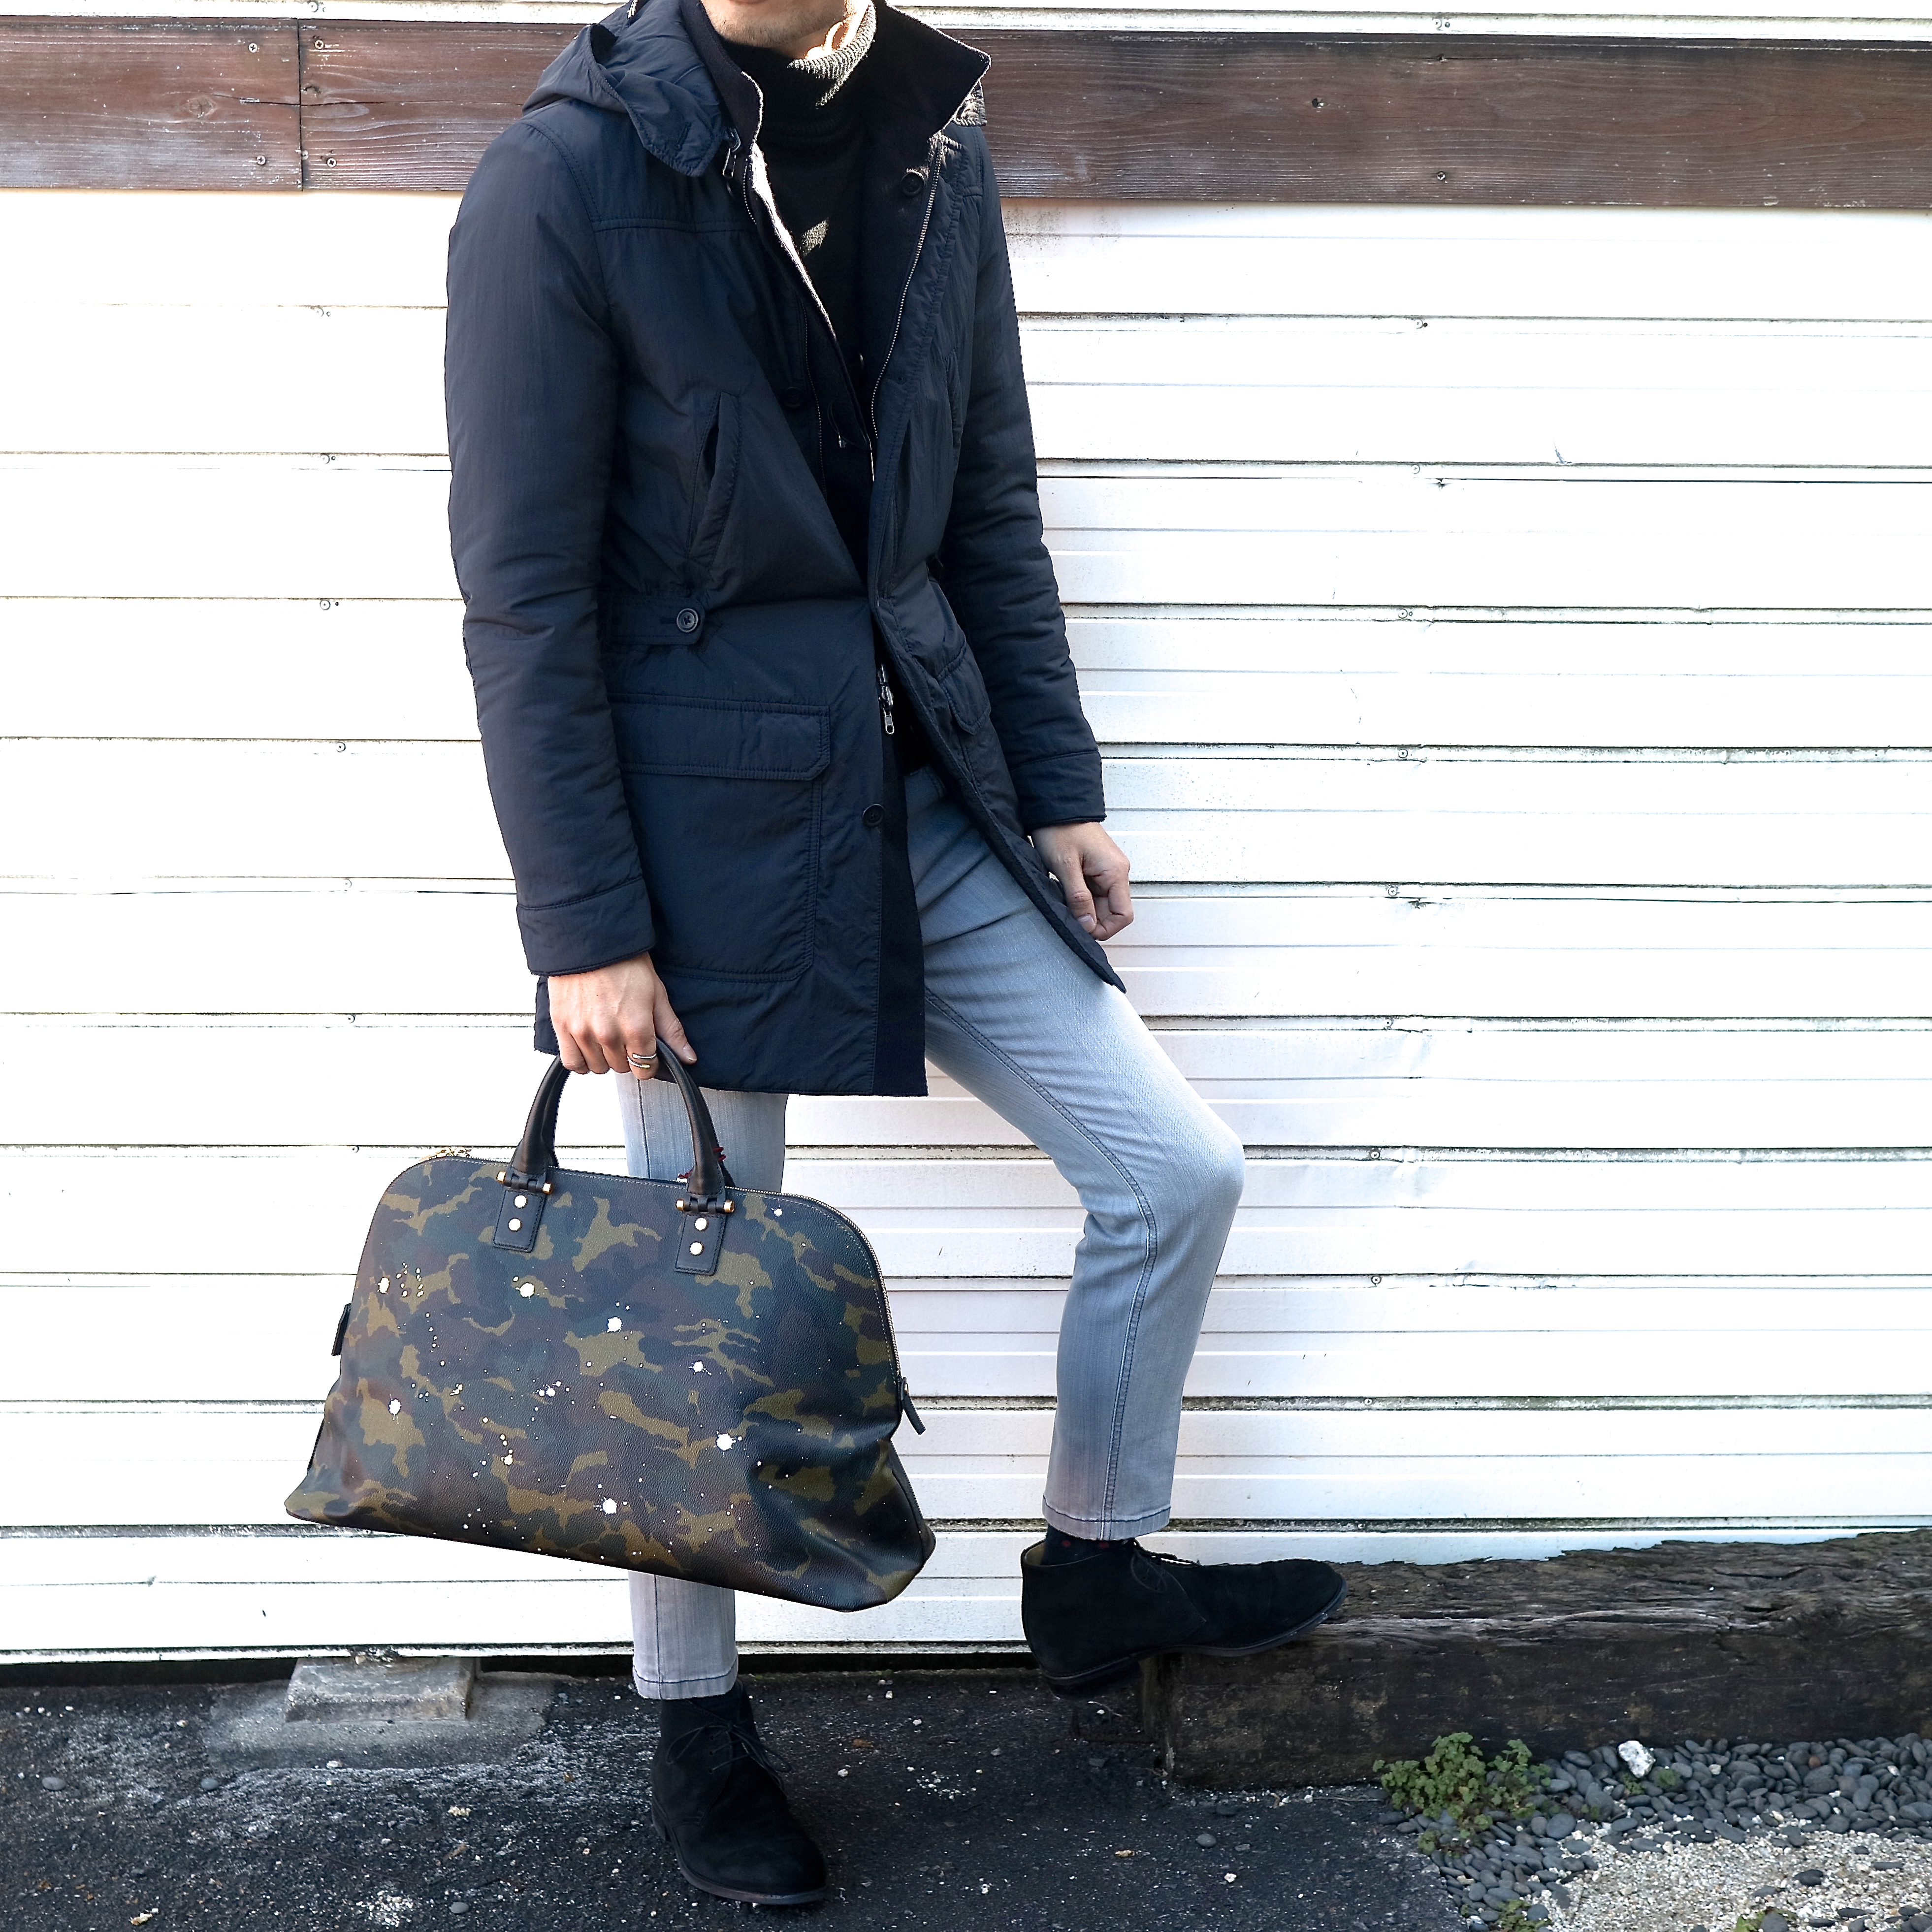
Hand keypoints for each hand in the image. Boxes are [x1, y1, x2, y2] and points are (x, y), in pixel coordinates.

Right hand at [547, 952, 695, 1078]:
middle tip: (627, 1036)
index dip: (650, 1063)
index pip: (645, 1068)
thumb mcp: (657, 994)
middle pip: (622, 1068)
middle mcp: (608, 1034)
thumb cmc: (624, 962)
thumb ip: (671, 1030)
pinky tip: (589, 1046)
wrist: (591, 941)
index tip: (647, 1053)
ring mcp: (582, 1032)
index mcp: (636, 1027)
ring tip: (608, 1037)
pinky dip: (582, 1060)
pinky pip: (573, 1062)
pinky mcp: (562, 1027)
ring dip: (605, 1058)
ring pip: (598, 1068)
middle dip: (628, 1056)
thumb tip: (688, 1057)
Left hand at [1032, 822, 1132, 940]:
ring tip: (1063, 902)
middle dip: (1091, 920)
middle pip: (1111, 912)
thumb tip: (1088, 925)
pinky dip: (1079, 899)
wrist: (1055, 806)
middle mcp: (1116, 873)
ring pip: (1100, 904)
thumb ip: (1078, 898)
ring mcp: (1106, 871)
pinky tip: (1064, 894)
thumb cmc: (1060, 829)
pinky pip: (1092, 894)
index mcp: (1116, 872)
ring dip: (1083, 909)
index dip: (1104, 929)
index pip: (1123, 915)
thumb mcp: (1066, 866)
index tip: (1082, 929)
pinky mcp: (1095, 869)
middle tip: (1067, 917)